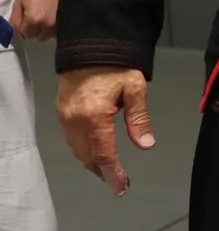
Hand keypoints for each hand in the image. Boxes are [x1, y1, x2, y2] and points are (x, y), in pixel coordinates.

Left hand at [9, 0, 58, 38]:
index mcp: (34, 20)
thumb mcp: (19, 0)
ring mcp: (61, 23)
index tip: (26, 19)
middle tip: (36, 15)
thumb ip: (15, 19)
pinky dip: (57, 24)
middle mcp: (48, 25)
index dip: (24, 26)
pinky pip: (61, 29)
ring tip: (48, 13)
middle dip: (36, 29)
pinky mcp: (70, 19)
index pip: (26, 34)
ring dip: (47, 27)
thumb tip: (18, 32)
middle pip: (39, 37)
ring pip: (50, 34)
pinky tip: (56, 13)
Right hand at [57, 67, 153, 196]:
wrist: (90, 43)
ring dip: (92, 162)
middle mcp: (75, 120)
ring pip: (77, 150)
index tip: (121, 186)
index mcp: (94, 116)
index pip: (103, 154)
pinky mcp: (61, 111)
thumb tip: (146, 144)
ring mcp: (65, 116)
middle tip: (119, 183)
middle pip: (88, 156)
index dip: (113, 173)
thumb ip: (139, 119)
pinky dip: (82, 150)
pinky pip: (70, 139)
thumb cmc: (116, 64)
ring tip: (109, 171)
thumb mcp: (135, 88)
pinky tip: (94, 152)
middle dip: (103, 172)